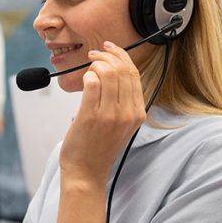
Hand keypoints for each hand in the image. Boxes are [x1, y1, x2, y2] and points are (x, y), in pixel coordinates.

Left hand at [59, 41, 145, 184]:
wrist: (87, 173)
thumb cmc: (99, 149)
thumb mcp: (121, 125)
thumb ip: (123, 102)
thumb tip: (114, 73)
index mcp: (138, 113)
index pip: (134, 75)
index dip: (122, 56)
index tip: (111, 49)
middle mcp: (127, 113)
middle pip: (122, 70)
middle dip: (107, 56)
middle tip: (94, 55)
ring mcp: (109, 114)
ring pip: (107, 73)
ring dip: (95, 65)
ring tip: (88, 69)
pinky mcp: (90, 116)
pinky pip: (91, 84)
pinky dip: (86, 77)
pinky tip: (84, 82)